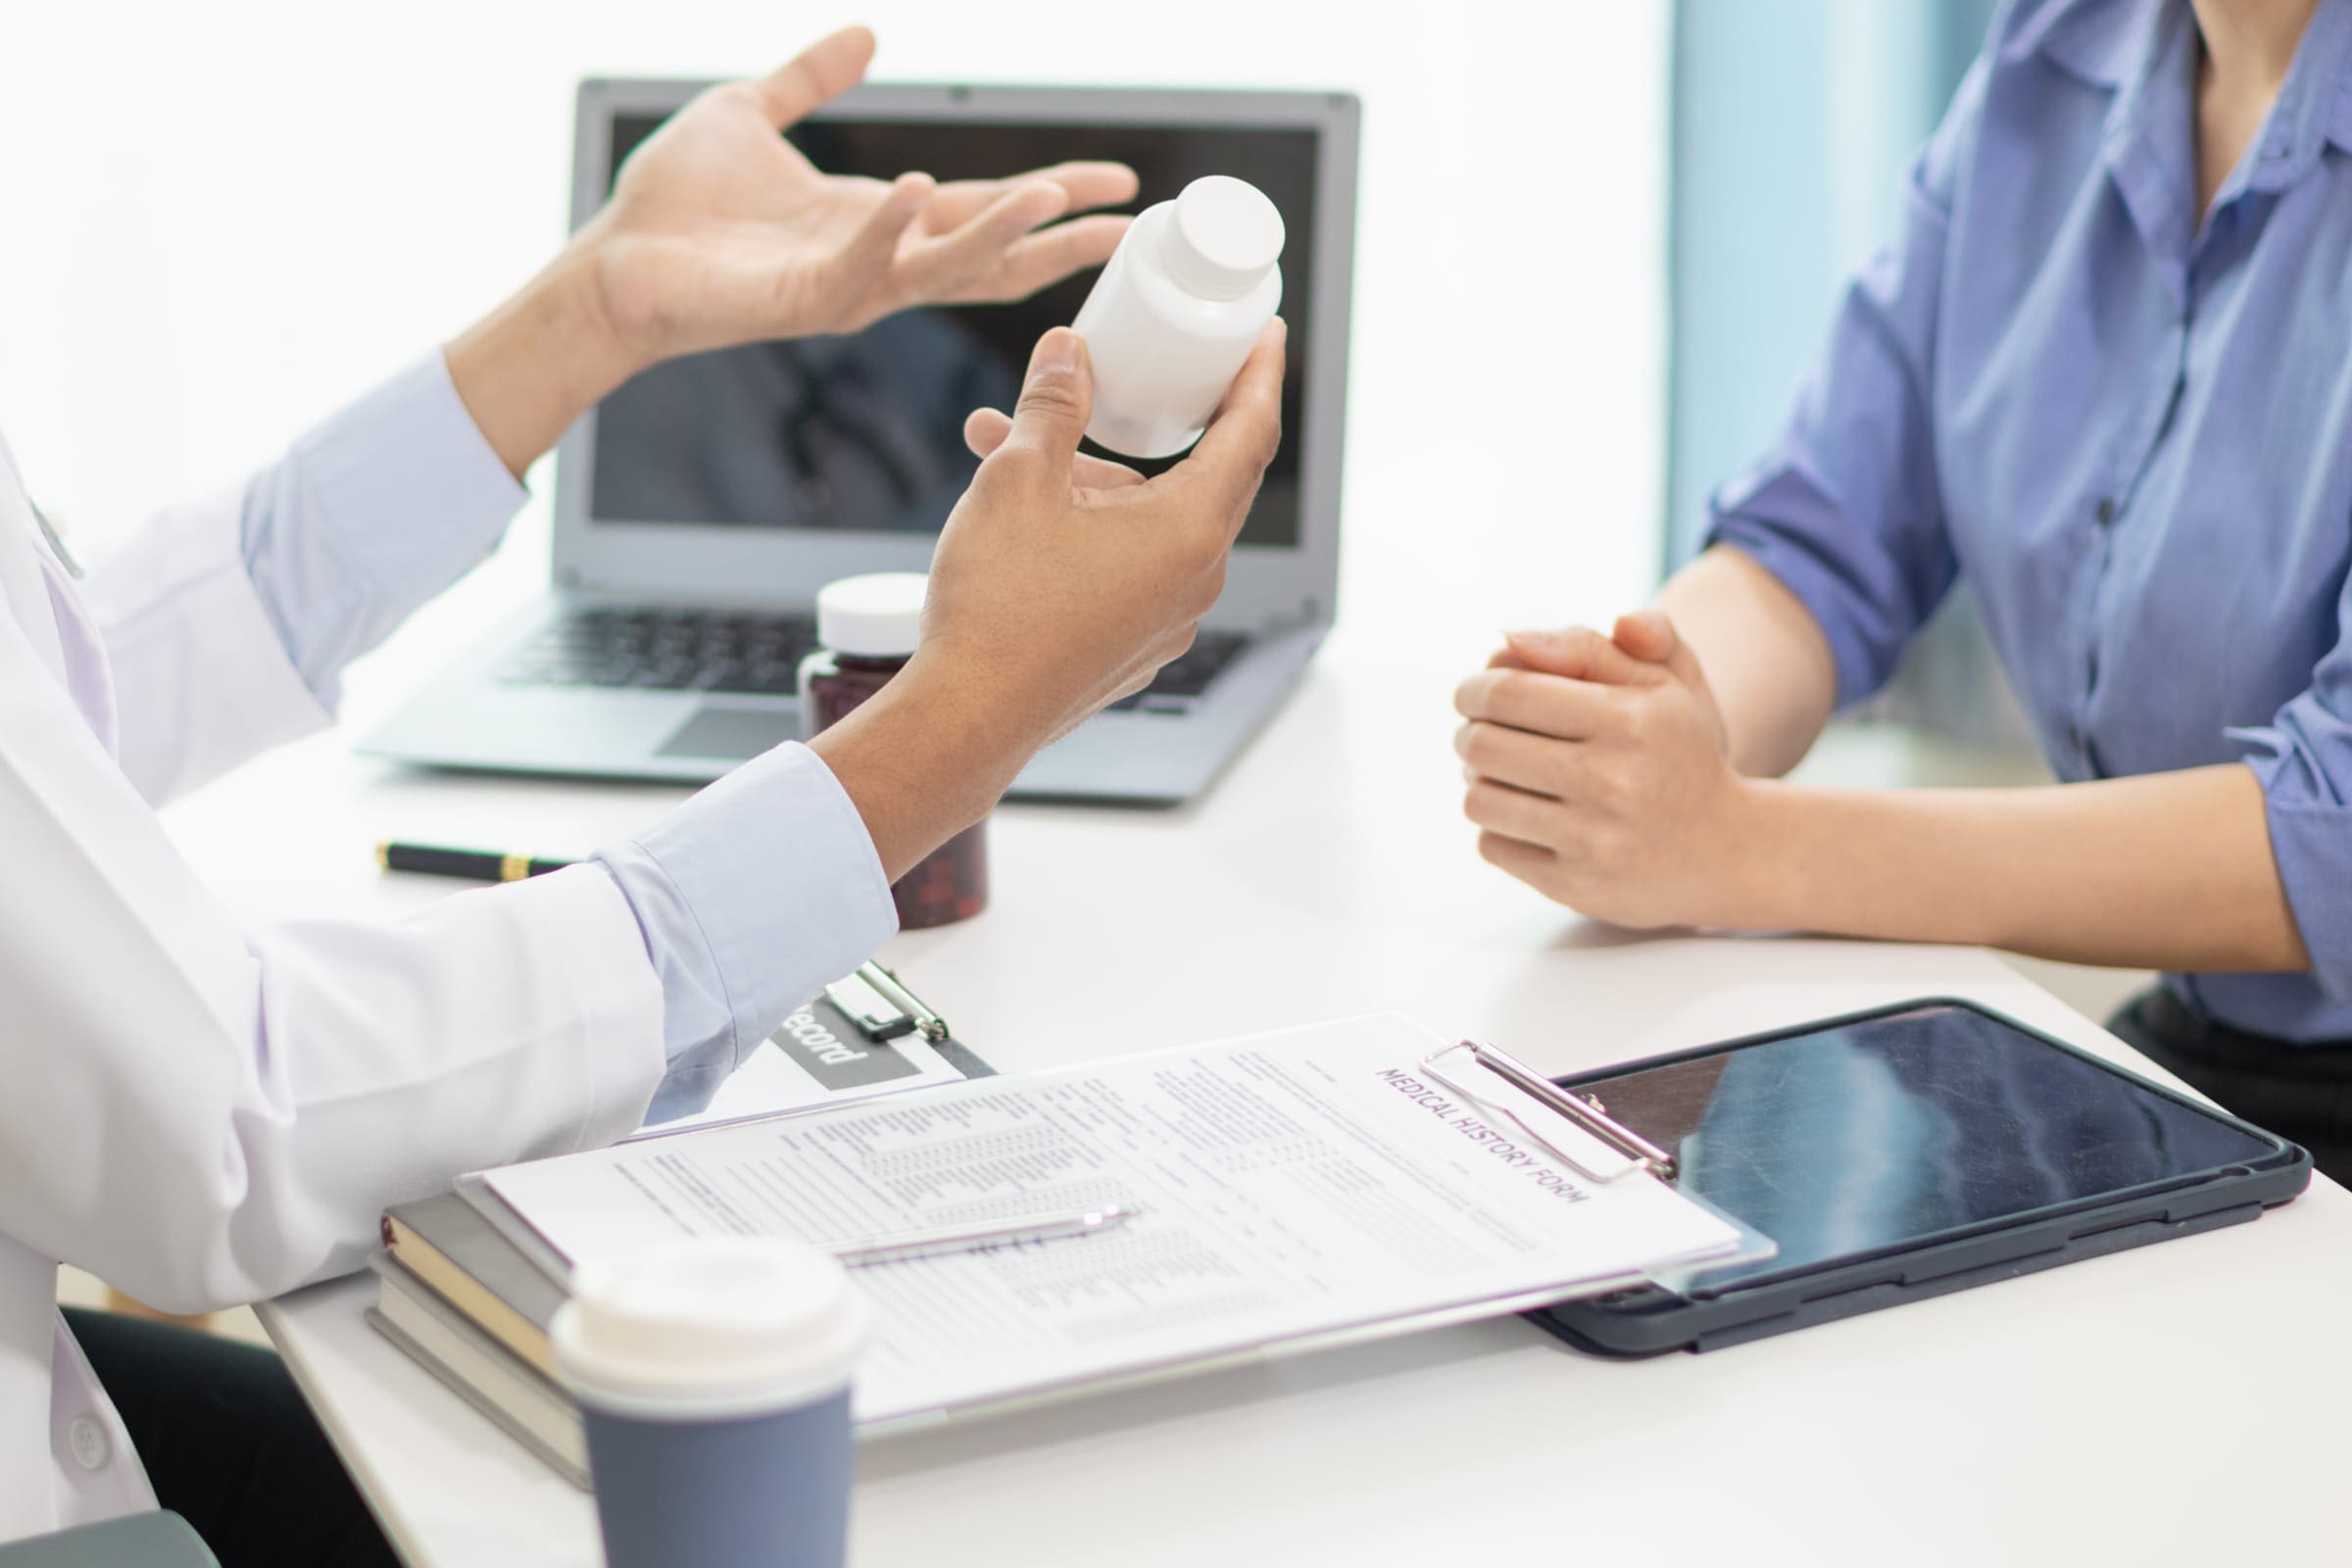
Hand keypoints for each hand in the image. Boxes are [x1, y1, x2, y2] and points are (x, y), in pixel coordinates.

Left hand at [578, 27, 1136, 368]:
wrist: (614, 260)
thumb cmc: (678, 202)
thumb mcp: (752, 112)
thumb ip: (811, 79)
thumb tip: (866, 33)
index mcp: (878, 220)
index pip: (984, 208)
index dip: (1053, 195)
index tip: (1118, 182)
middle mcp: (878, 262)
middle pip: (994, 255)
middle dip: (1063, 239)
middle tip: (1130, 224)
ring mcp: (846, 287)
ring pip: (945, 269)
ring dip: (1001, 234)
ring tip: (1052, 194)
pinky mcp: (802, 301)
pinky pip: (862, 267)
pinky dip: (891, 229)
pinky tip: (918, 190)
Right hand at [923, 322, 1284, 745]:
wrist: (968, 719)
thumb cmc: (1000, 605)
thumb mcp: (1019, 478)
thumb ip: (1053, 405)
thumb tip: (1069, 352)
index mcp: (1190, 529)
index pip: (1252, 431)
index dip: (1261, 374)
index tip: (1266, 335)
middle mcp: (1196, 579)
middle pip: (1201, 476)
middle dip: (1154, 422)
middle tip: (1140, 376)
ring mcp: (1168, 620)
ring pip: (1148, 522)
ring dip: (1094, 479)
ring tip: (1012, 446)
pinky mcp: (1133, 648)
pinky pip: (1129, 567)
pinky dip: (1091, 529)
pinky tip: (1028, 515)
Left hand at [1452, 610, 1753, 927]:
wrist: (1725, 849)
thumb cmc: (1677, 752)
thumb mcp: (1658, 684)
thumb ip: (1587, 648)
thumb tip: (1510, 638)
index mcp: (1628, 721)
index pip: (1508, 693)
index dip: (1473, 689)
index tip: (1471, 693)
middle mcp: (1611, 781)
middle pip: (1484, 745)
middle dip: (1468, 733)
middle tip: (1477, 732)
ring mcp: (1593, 840)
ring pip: (1479, 800)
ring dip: (1478, 782)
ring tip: (1499, 774)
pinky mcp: (1576, 887)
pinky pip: (1493, 847)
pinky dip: (1498, 828)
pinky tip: (1526, 816)